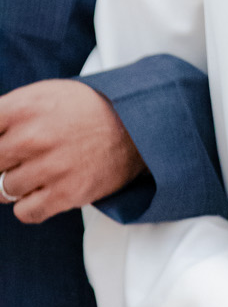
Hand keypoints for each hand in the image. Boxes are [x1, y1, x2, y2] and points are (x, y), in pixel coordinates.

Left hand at [0, 79, 144, 222]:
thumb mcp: (43, 94)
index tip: (7, 145)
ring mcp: (50, 167)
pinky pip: (25, 212)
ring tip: (39, 172)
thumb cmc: (85, 110)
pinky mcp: (66, 194)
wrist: (135, 126)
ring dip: (17, 184)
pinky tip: (44, 190)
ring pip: (3, 190)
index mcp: (24, 107)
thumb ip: (7, 112)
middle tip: (22, 157)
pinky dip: (30, 205)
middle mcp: (33, 136)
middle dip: (4, 162)